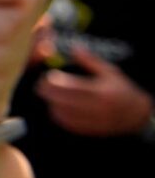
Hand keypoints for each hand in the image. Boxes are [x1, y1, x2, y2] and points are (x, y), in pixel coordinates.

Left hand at [36, 46, 152, 135]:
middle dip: (48, 93)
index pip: (70, 87)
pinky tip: (57, 108)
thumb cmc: (121, 89)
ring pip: (63, 114)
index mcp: (100, 92)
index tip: (45, 77)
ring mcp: (93, 121)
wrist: (137, 114)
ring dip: (52, 104)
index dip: (53, 82)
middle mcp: (97, 108)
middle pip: (62, 101)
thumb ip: (91, 60)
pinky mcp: (91, 130)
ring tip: (50, 96)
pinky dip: (59, 116)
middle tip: (41, 86)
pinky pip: (69, 124)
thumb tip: (74, 48)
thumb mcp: (110, 71)